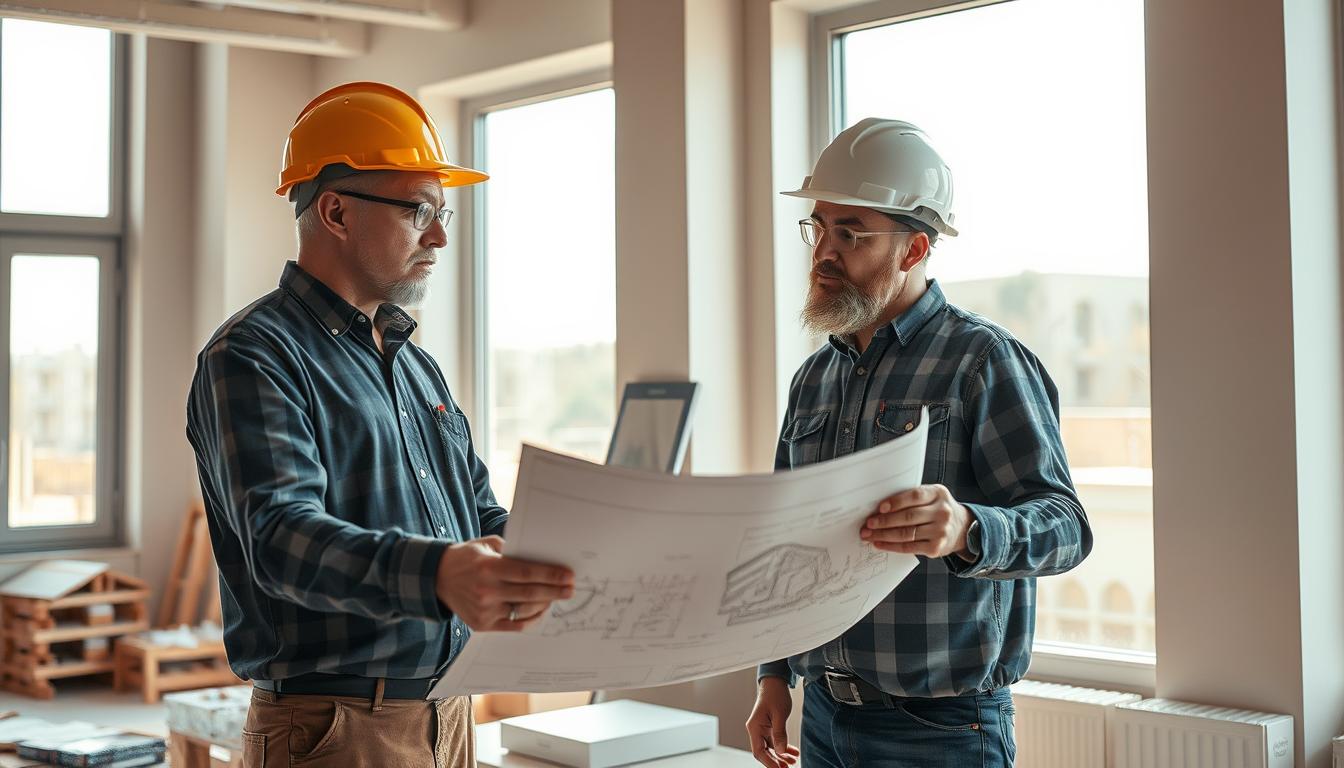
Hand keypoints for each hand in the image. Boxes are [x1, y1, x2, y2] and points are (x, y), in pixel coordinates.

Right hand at [435, 536, 574, 630]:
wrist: (437, 578)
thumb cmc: (467, 558)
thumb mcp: (488, 545)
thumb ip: (513, 552)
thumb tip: (543, 558)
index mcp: (488, 568)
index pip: (527, 573)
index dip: (551, 575)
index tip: (569, 575)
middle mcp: (486, 591)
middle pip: (530, 594)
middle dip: (555, 591)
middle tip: (571, 589)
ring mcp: (484, 611)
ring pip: (524, 611)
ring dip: (545, 604)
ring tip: (556, 597)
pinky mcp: (483, 625)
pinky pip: (515, 626)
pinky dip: (531, 618)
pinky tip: (540, 609)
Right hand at [746, 677, 797, 766]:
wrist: (775, 683)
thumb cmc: (775, 695)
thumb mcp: (779, 715)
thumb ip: (779, 734)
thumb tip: (780, 751)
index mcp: (755, 727)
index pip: (759, 751)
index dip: (769, 762)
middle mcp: (756, 729)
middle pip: (763, 752)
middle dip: (775, 762)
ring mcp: (762, 729)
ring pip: (770, 748)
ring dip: (781, 756)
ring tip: (792, 762)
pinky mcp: (769, 727)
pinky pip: (775, 741)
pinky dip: (783, 747)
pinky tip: (792, 752)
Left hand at [861, 484, 973, 557]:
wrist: (962, 529)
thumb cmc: (938, 510)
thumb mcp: (932, 497)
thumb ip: (912, 498)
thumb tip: (880, 507)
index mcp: (938, 494)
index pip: (915, 496)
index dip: (896, 501)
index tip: (880, 507)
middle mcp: (942, 512)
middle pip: (908, 517)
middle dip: (884, 521)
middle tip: (868, 523)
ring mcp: (940, 531)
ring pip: (906, 534)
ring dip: (883, 535)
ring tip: (869, 534)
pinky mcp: (936, 548)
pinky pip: (909, 547)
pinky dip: (891, 546)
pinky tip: (880, 543)